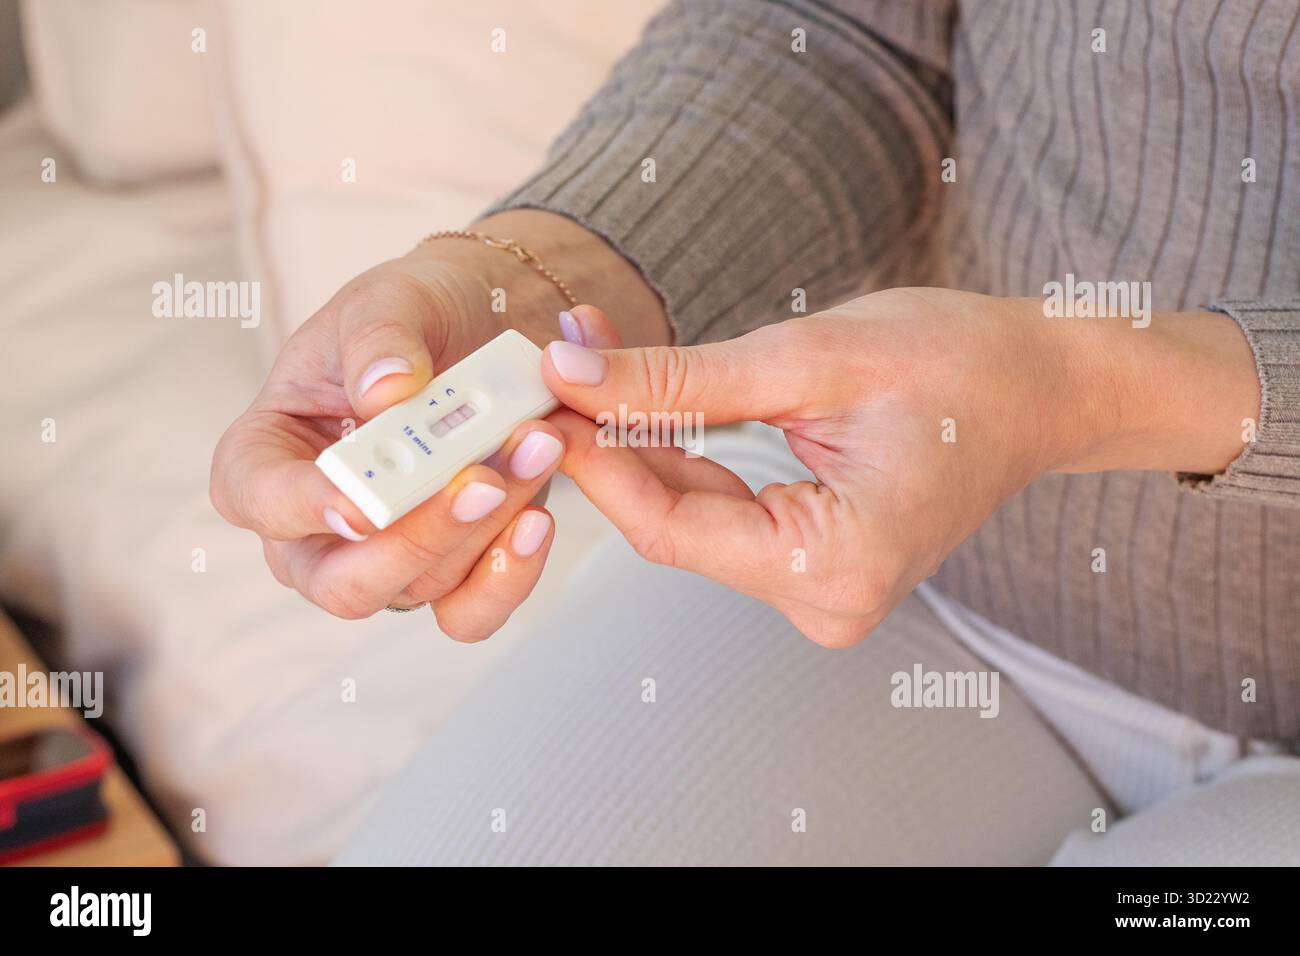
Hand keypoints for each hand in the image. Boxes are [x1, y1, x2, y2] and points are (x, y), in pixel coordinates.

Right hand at [208, 205, 668, 639]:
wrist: (485, 328)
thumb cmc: (413, 316)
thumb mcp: (390, 298)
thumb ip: (380, 338)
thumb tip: (385, 388)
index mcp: (267, 455)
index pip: (257, 498)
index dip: (301, 509)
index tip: (362, 501)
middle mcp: (316, 528)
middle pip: (343, 581)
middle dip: (418, 538)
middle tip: (482, 482)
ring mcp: (384, 560)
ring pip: (420, 586)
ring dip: (486, 528)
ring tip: (537, 449)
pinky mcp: (449, 573)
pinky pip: (469, 612)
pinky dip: (508, 577)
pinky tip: (536, 520)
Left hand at [544, 288, 1259, 646]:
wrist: (1047, 383)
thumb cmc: (959, 362)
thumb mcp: (810, 359)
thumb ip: (681, 379)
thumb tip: (571, 374)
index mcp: (835, 567)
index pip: (670, 527)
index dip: (595, 461)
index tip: (536, 395)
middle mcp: (825, 603)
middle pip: (676, 526)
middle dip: (610, 443)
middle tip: (552, 362)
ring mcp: (823, 591)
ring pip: (695, 518)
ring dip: (642, 443)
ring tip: (588, 364)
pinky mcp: (818, 564)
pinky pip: (728, 514)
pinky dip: (686, 456)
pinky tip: (643, 402)